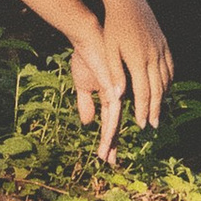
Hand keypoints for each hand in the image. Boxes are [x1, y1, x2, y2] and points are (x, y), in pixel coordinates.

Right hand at [68, 14, 133, 158]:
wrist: (87, 38)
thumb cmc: (86, 57)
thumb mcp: (82, 85)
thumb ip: (85, 103)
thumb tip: (88, 123)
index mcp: (111, 96)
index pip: (111, 121)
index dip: (108, 138)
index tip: (106, 155)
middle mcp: (118, 96)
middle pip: (115, 125)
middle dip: (112, 144)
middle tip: (110, 162)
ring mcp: (118, 92)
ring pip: (115, 121)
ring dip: (110, 139)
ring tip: (107, 155)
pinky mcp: (114, 86)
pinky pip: (113, 110)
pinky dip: (110, 124)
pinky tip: (109, 137)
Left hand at [98, 0, 172, 141]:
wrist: (127, 0)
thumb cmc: (113, 26)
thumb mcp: (110, 50)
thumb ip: (115, 73)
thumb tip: (118, 97)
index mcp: (139, 60)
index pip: (144, 92)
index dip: (144, 110)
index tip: (142, 125)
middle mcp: (154, 56)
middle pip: (158, 89)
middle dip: (156, 109)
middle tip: (154, 125)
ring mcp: (161, 48)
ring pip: (167, 78)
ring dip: (163, 96)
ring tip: (158, 109)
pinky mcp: (164, 42)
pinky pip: (170, 65)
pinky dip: (168, 79)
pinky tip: (164, 86)